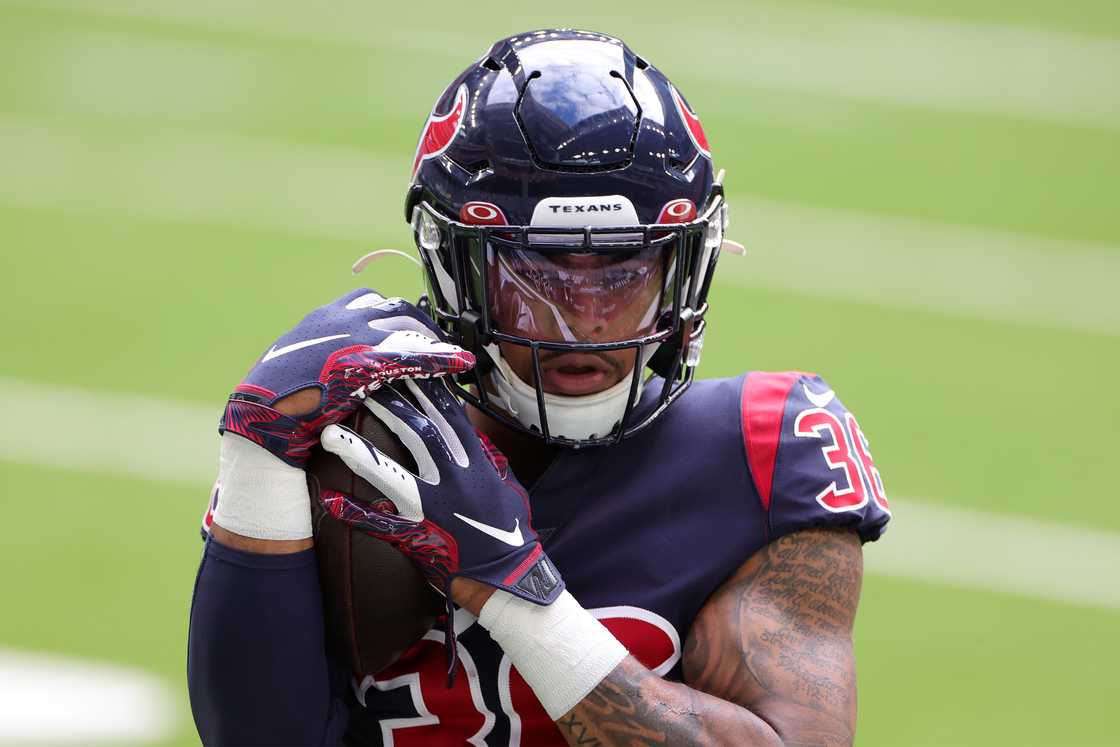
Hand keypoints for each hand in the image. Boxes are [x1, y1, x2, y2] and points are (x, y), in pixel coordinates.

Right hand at [209, 289, 473, 543]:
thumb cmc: (272, 401)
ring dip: (434, 338)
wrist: (259, 415)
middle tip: (440, 344)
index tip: (410, 328)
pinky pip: (412, 354)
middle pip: (394, 306)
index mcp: (321, 317)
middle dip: (421, 323)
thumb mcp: (293, 368)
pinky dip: (440, 357)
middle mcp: (339, 317)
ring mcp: (352, 336)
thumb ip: (316, 358)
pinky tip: (461, 364)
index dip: (393, 313)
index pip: (367, 300)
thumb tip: (327, 366)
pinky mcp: (365, 361)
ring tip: (454, 355)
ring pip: (408, 324)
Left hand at [317, 378, 563, 605]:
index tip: (408, 364)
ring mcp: (436, 509)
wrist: (510, 580)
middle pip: (419, 434)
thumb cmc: (511, 533)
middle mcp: (455, 481)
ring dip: (360, 454)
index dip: (429, 389)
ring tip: (329, 432)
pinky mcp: (420, 538)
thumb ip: (490, 459)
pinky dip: (354, 515)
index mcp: (476, 464)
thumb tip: (477, 437)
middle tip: (362, 381)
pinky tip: (326, 502)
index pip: (451, 417)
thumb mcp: (508, 486)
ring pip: (394, 475)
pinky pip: (381, 526)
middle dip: (390, 405)